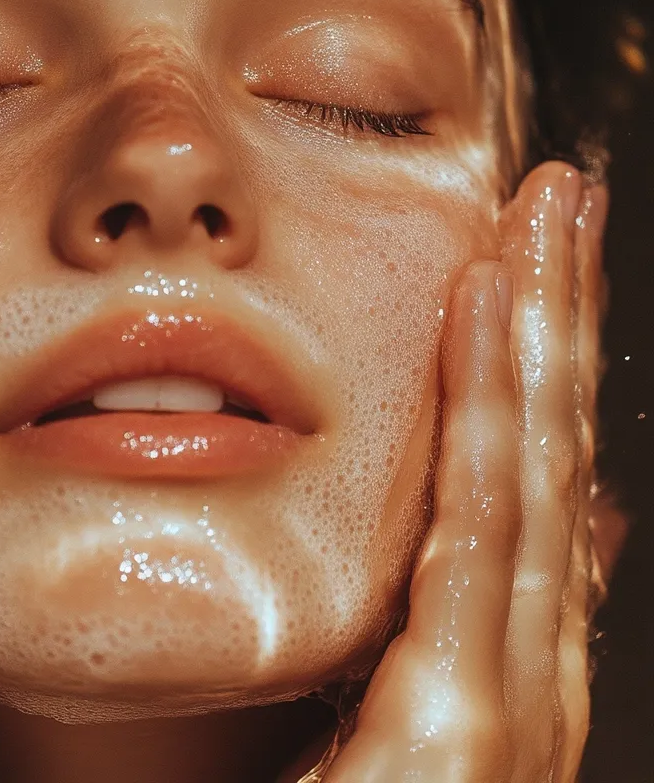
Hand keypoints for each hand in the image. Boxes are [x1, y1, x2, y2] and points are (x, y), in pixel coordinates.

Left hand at [314, 161, 605, 782]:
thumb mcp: (371, 717)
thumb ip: (429, 624)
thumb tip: (513, 525)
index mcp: (486, 658)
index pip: (512, 477)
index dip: (525, 358)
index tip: (515, 254)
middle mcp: (516, 666)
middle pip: (542, 455)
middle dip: (557, 317)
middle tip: (556, 197)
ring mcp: (506, 698)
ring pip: (531, 471)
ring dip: (543, 332)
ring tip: (546, 217)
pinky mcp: (464, 729)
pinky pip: (479, 534)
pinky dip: (497, 415)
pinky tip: (497, 313)